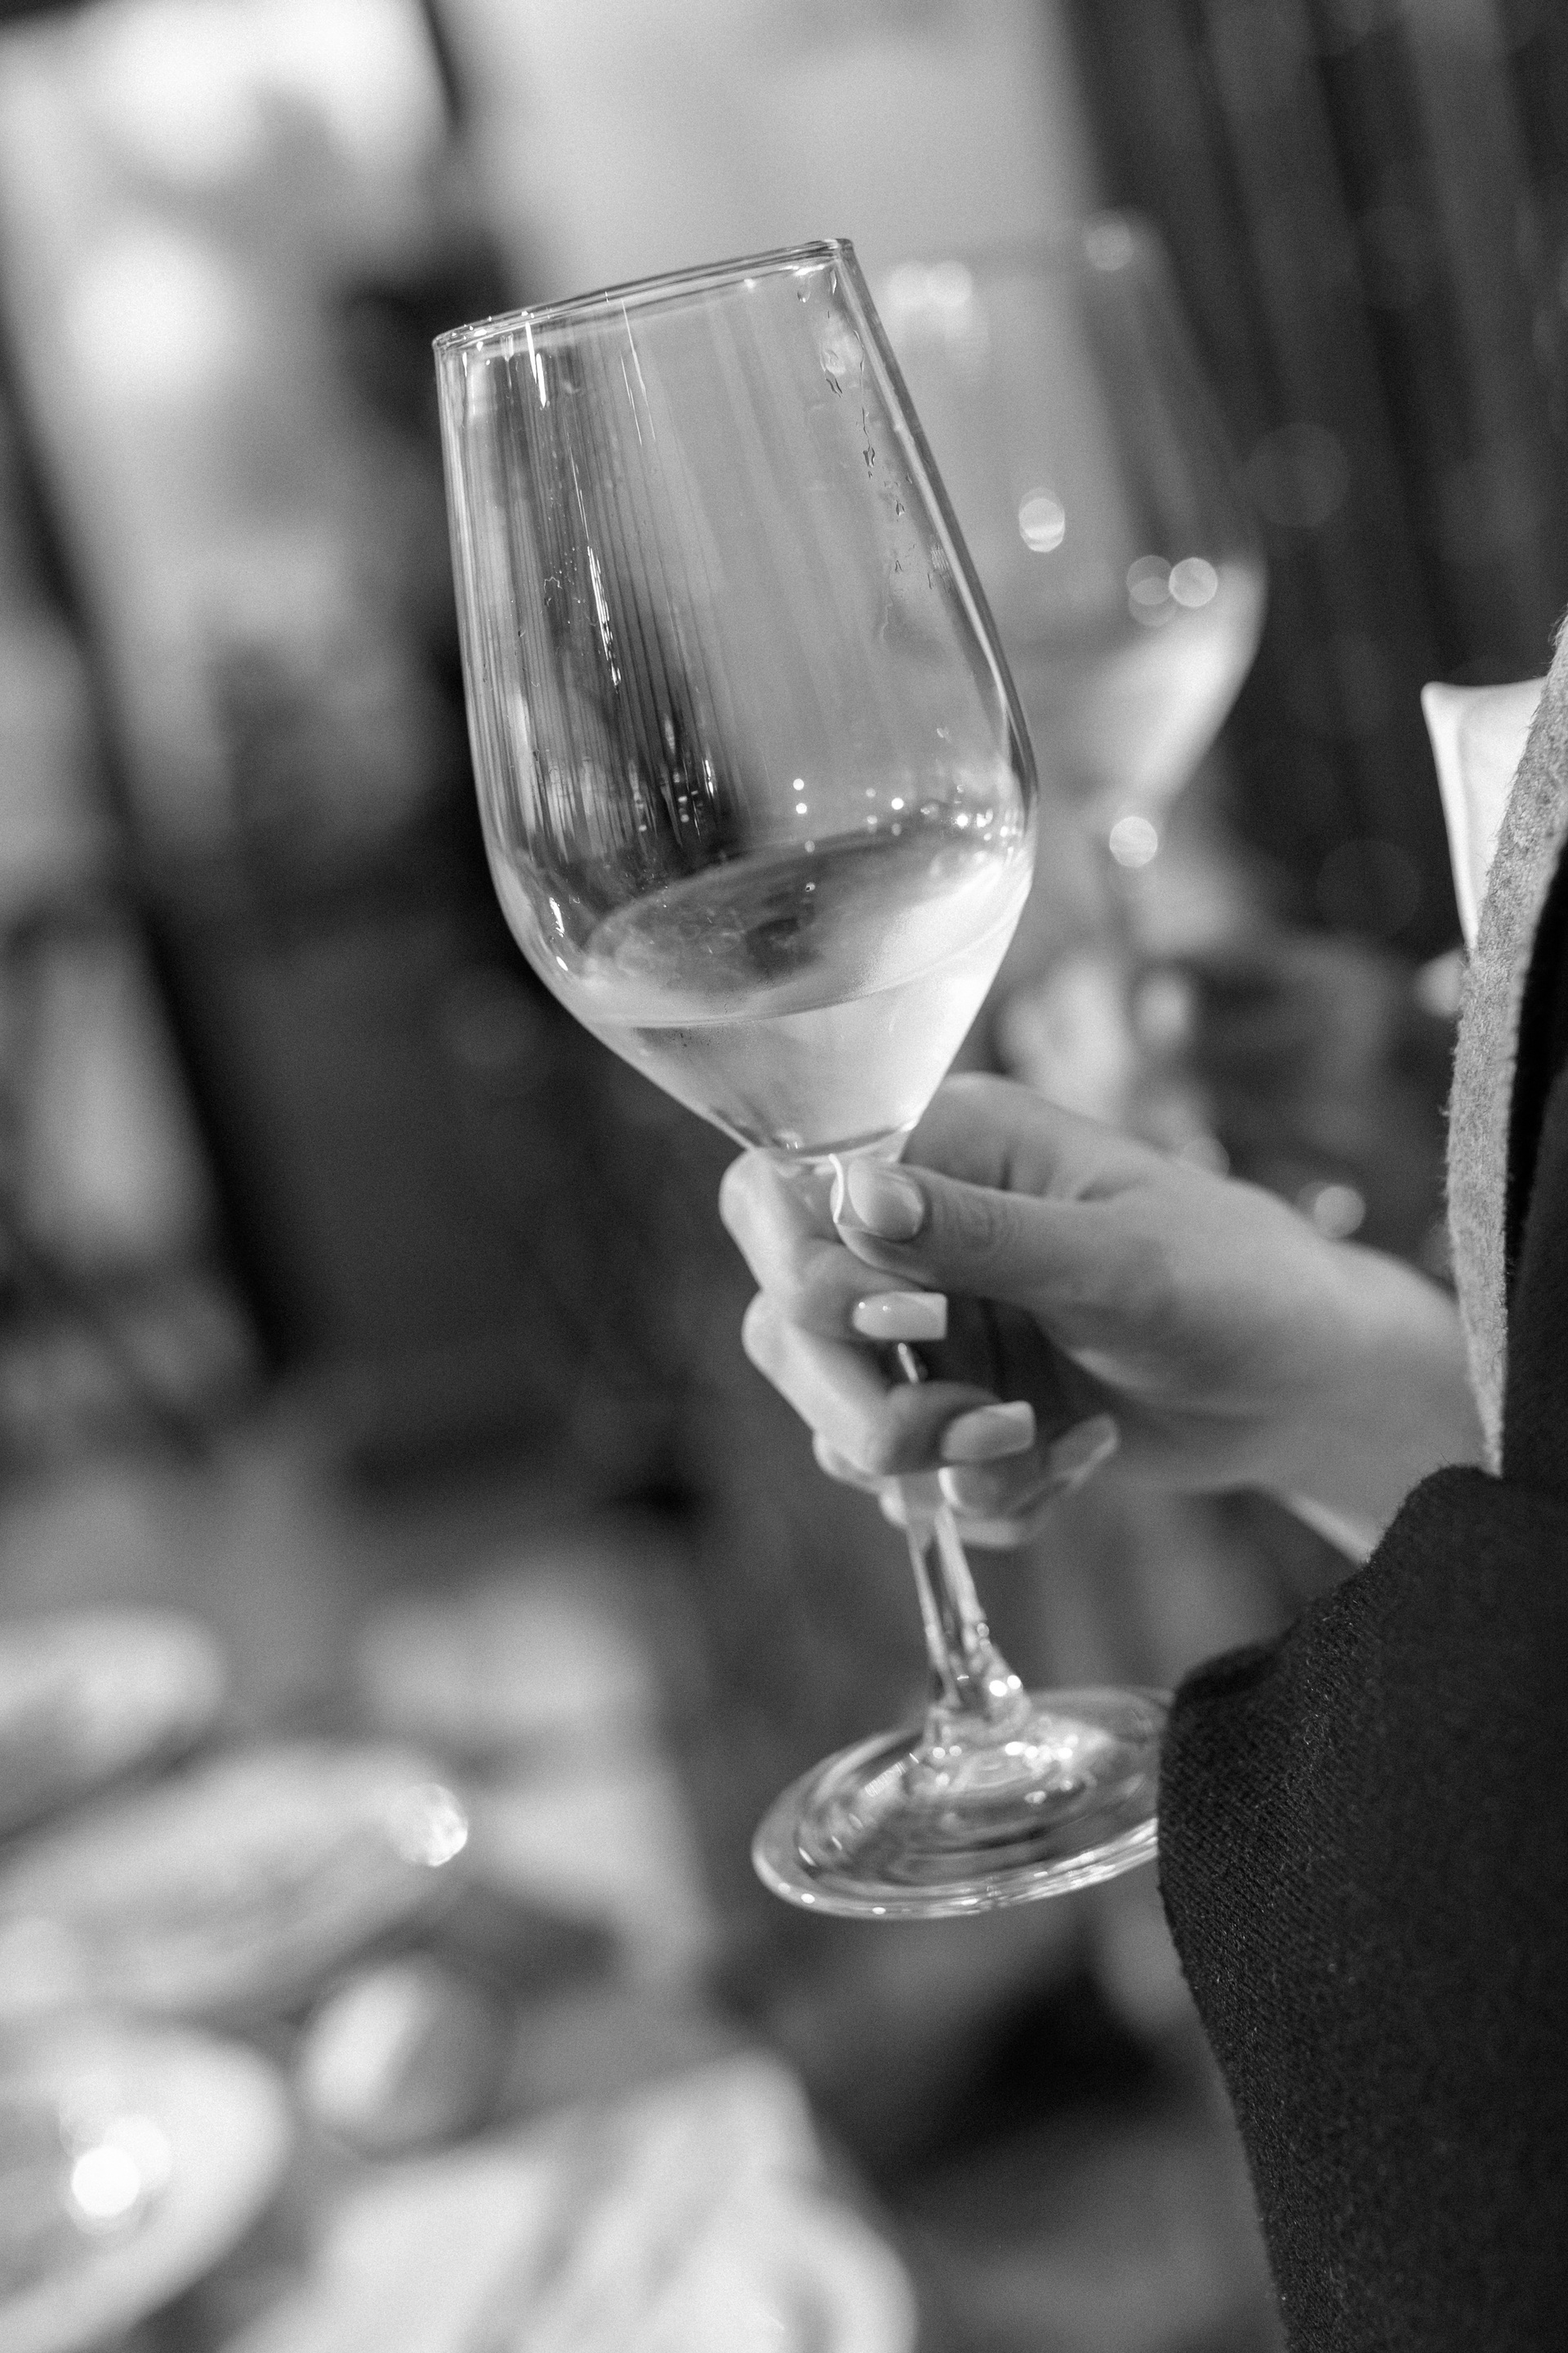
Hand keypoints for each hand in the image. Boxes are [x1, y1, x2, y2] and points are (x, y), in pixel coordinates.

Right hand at [720, 1074, 1483, 1551]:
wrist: (1304, 1389)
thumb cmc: (1234, 1281)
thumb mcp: (1115, 1258)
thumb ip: (980, 1234)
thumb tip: (856, 1195)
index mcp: (941, 1150)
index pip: (780, 1196)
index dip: (805, 1272)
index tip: (900, 1325)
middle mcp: (912, 1239)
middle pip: (786, 1327)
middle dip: (868, 1405)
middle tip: (977, 1425)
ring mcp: (928, 1333)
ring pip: (835, 1418)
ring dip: (932, 1461)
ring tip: (1040, 1442)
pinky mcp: (955, 1412)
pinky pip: (908, 1483)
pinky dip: (987, 1494)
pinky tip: (1078, 1459)